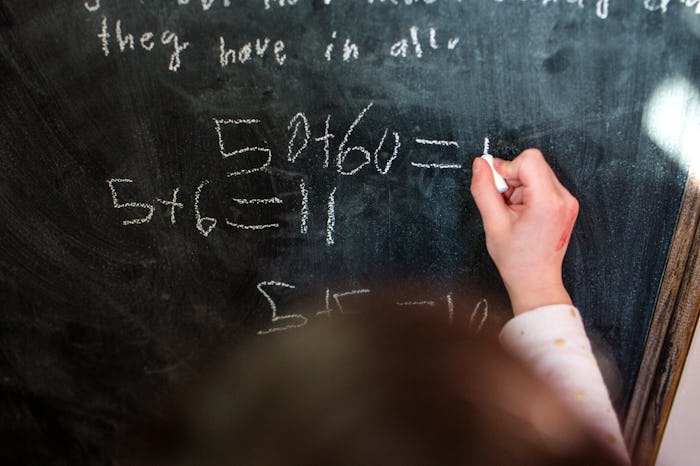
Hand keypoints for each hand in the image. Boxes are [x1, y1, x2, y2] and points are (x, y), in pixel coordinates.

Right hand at [469, 149, 578, 314]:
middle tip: (504, 203)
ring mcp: (568, 201)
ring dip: (520, 185)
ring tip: (514, 211)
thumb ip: (484, 189)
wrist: (536, 281)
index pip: (529, 159)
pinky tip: (523, 212)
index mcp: (547, 202)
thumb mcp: (493, 223)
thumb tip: (480, 164)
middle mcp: (563, 198)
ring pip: (538, 172)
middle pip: (533, 163)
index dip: (507, 168)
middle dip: (513, 178)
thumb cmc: (517, 260)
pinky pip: (544, 183)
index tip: (497, 187)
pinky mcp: (566, 204)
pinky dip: (529, 192)